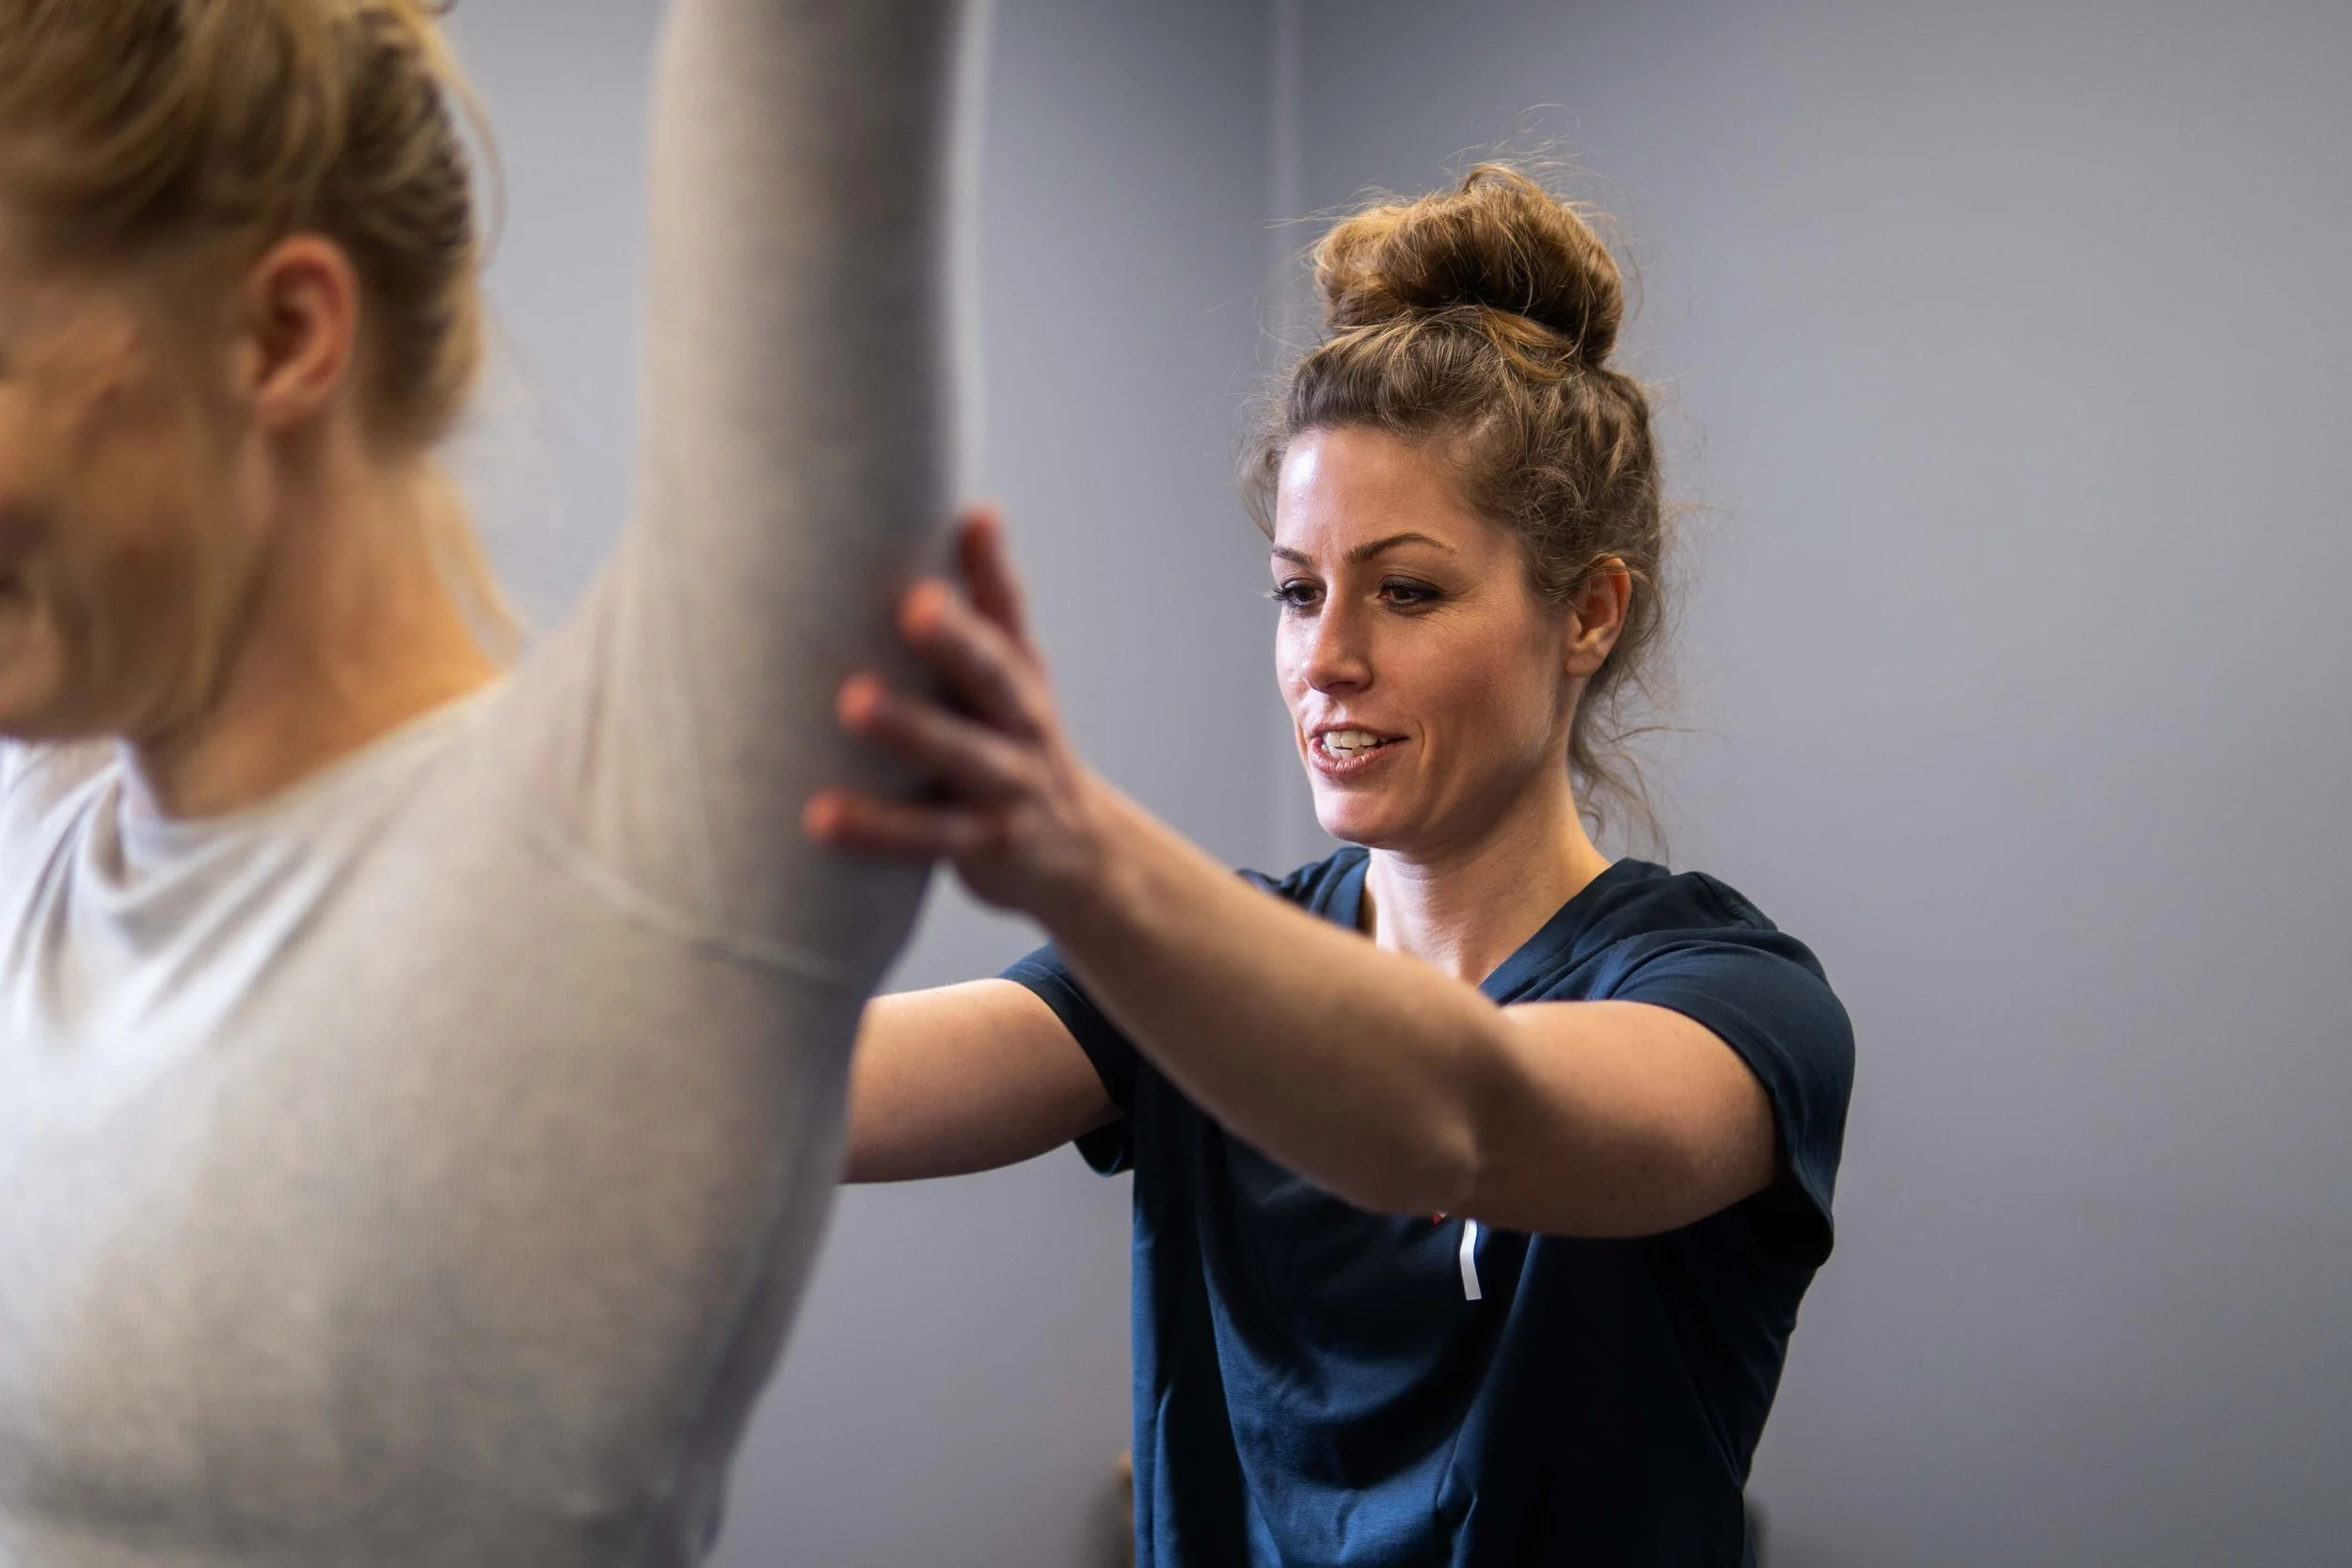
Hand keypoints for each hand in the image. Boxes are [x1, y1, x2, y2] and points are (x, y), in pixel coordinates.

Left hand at [804, 507, 1117, 919]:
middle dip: (957, 642)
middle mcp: (1023, 723)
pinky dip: (877, 830)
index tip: (973, 518)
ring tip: (854, 702)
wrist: (1081, 855)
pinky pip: (930, 837)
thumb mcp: (1013, 674)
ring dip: (911, 730)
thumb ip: (987, 600)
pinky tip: (820, 818)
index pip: (1009, 613)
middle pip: (994, 676)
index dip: (992, 567)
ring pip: (962, 756)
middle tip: (916, 607)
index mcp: (1020, 674)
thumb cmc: (1016, 742)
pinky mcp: (987, 845)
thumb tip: (977, 508)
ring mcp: (1010, 786)